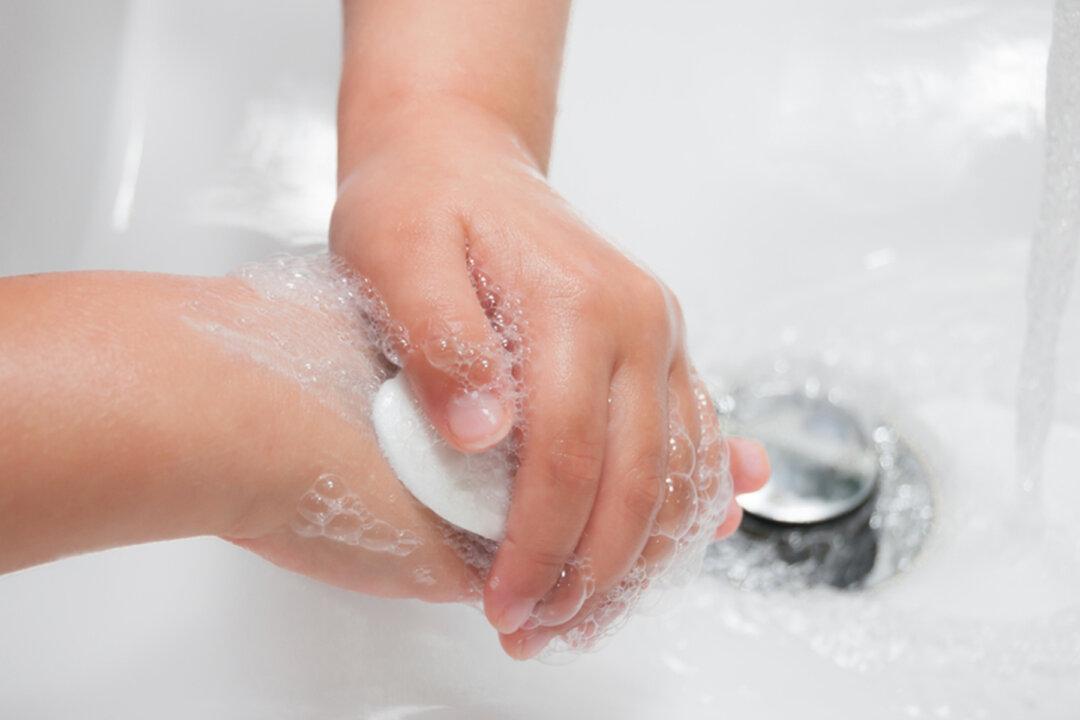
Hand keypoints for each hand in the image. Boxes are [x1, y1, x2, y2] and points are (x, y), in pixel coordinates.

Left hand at [330, 100, 769, 648]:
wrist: (460, 156)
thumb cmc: (420, 202)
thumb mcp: (394, 252)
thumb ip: (439, 338)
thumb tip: (483, 433)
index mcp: (578, 303)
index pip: (570, 456)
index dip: (539, 544)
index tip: (504, 603)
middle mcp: (638, 319)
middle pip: (636, 477)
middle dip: (591, 572)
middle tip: (540, 631)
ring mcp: (656, 334)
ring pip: (680, 469)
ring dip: (642, 557)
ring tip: (587, 616)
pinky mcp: (654, 347)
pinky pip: (693, 437)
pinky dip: (686, 504)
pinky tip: (683, 546)